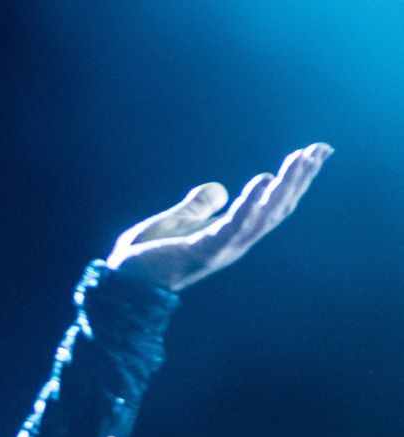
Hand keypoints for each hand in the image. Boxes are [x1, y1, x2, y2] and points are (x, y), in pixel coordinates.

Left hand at [107, 143, 331, 291]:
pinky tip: (263, 181)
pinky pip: (233, 226)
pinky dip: (250, 204)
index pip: (270, 205)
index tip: (312, 152)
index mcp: (228, 234)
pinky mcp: (203, 251)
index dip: (292, 180)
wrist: (120, 283)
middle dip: (299, 178)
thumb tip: (219, 189)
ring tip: (302, 159)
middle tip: (321, 149)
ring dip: (285, 186)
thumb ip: (198, 207)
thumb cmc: (145, 257)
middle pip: (276, 208)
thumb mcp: (175, 222)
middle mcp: (233, 242)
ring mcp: (221, 248)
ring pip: (263, 215)